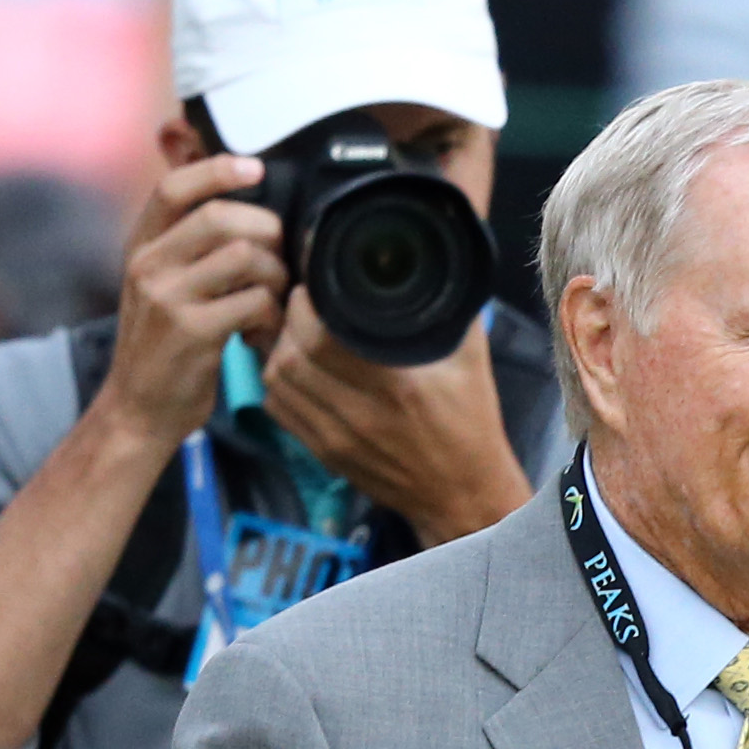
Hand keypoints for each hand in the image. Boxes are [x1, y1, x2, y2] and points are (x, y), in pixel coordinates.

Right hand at [95, 154, 288, 448]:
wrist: (139, 409)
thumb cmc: (163, 347)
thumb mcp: (161, 287)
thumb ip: (189, 249)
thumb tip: (247, 213)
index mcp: (140, 246)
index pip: (174, 187)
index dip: (217, 170)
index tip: (256, 168)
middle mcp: (148, 264)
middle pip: (222, 217)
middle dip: (266, 234)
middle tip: (277, 263)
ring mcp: (168, 297)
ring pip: (246, 256)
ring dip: (275, 279)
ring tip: (270, 305)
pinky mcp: (193, 332)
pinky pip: (255, 302)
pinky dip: (272, 317)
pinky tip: (261, 334)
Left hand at [261, 291, 535, 543]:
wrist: (464, 495)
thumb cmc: (471, 423)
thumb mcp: (471, 360)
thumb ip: (452, 308)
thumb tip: (443, 253)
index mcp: (397, 386)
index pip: (320, 336)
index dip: (305, 305)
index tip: (313, 287)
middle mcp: (361, 414)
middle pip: (290, 356)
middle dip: (287, 322)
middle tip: (301, 305)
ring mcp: (338, 438)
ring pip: (276, 381)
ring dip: (277, 350)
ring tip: (294, 332)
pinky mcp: (325, 454)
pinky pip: (279, 410)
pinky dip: (278, 382)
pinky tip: (294, 368)